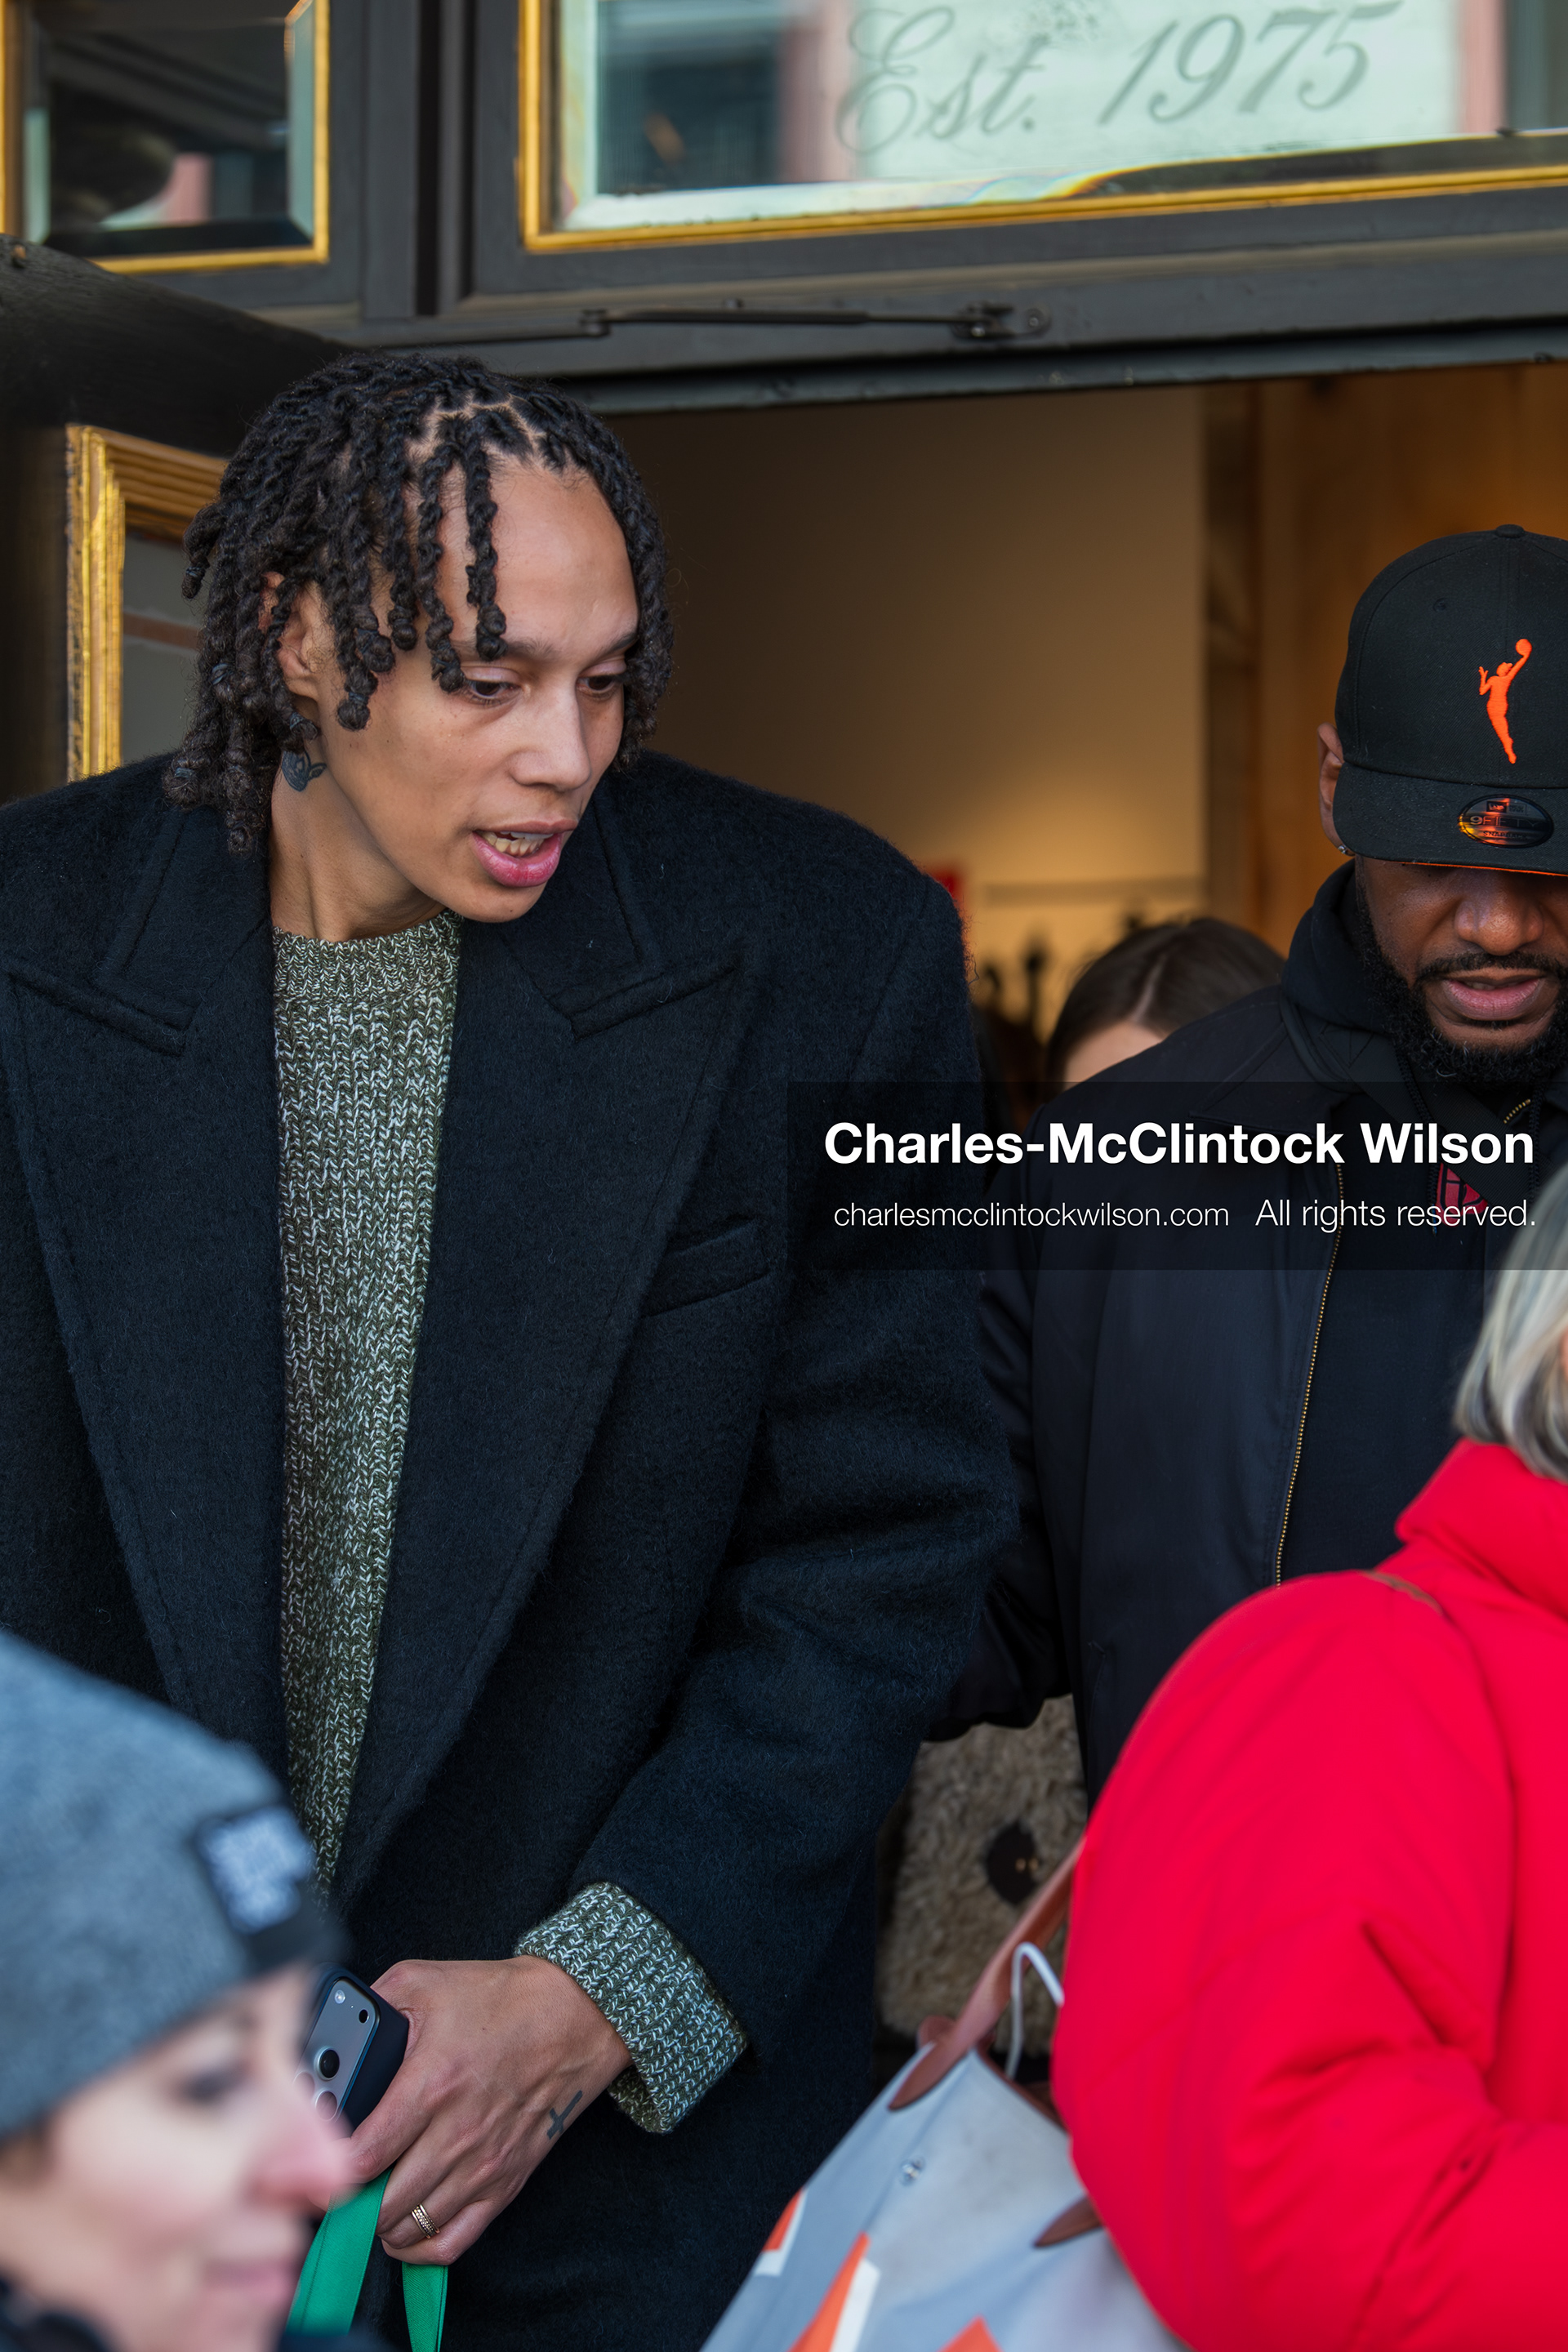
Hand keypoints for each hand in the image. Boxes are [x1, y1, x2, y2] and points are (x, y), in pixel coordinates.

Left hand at [345, 1956, 628, 2263]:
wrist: (575, 2015)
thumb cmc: (501, 1998)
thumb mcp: (426, 1981)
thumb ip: (372, 2004)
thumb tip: (330, 2031)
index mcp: (432, 2082)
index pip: (363, 2156)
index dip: (327, 2169)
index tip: (312, 2165)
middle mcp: (458, 2132)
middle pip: (383, 2203)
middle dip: (348, 2202)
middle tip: (333, 2186)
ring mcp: (484, 2164)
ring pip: (412, 2228)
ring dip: (379, 2224)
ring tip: (365, 2201)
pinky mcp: (506, 2182)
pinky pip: (453, 2242)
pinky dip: (419, 2248)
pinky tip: (403, 2229)